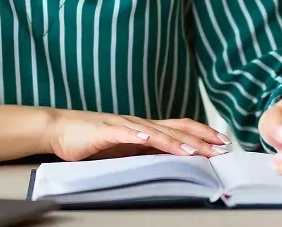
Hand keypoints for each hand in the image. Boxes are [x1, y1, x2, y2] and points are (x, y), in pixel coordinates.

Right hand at [44, 109, 230, 161]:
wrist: (60, 128)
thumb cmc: (90, 138)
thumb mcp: (124, 147)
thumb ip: (144, 150)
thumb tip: (170, 158)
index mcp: (143, 127)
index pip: (178, 127)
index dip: (201, 133)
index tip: (222, 142)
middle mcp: (137, 123)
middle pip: (173, 130)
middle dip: (199, 139)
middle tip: (221, 147)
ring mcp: (121, 125)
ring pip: (154, 132)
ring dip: (175, 141)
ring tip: (193, 150)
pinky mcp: (104, 130)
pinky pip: (123, 132)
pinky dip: (137, 135)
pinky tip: (149, 138)